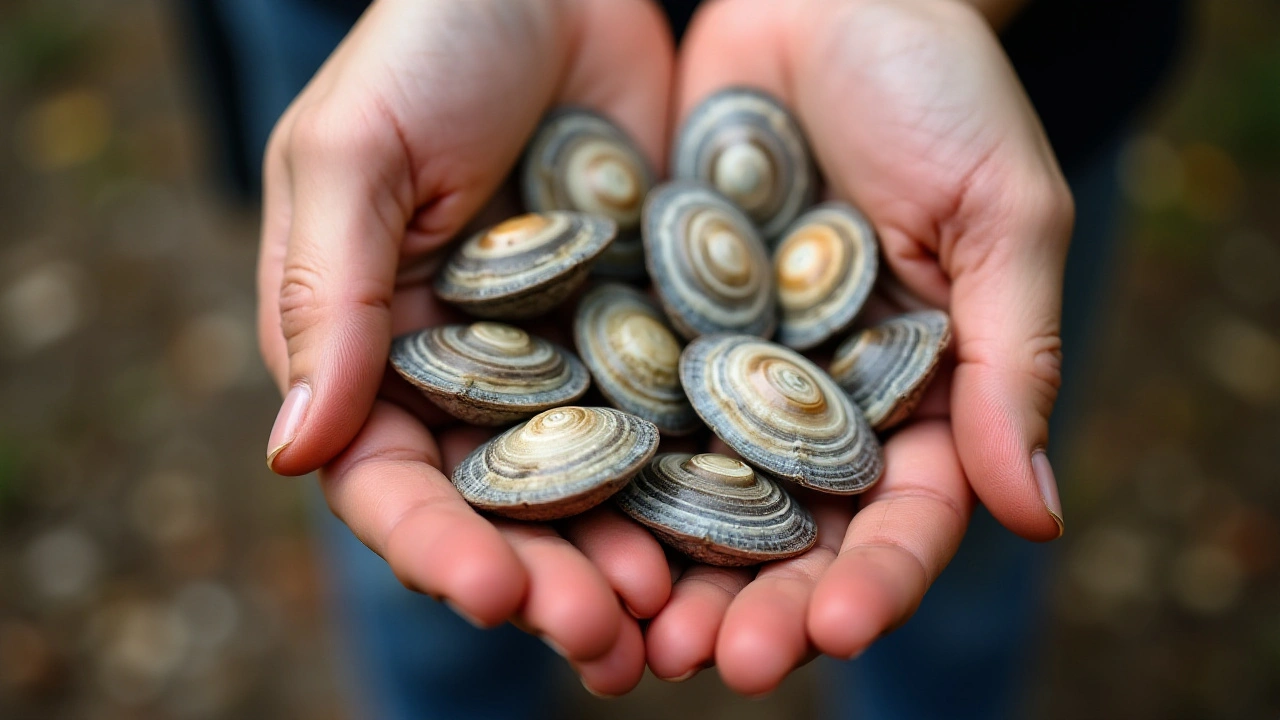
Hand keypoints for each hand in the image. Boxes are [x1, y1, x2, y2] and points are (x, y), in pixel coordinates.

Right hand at [255, 0, 675, 694]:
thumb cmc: (430, 39)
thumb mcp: (352, 151)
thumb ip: (328, 298)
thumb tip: (296, 458)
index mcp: (376, 349)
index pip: (388, 477)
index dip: (433, 544)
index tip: (492, 590)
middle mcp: (472, 374)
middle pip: (502, 508)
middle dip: (546, 579)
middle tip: (603, 636)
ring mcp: (569, 358)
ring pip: (595, 488)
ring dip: (628, 558)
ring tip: (671, 617)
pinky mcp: (653, 330)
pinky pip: (676, 418)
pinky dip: (699, 480)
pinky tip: (741, 531)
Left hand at [645, 0, 1071, 693]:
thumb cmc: (939, 86)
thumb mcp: (1003, 211)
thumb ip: (1014, 360)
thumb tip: (1038, 514)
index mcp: (915, 389)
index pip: (902, 510)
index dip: (874, 576)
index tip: (835, 630)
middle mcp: (813, 395)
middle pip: (787, 525)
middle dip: (754, 599)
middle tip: (711, 662)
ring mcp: (725, 363)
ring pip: (693, 487)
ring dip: (663, 563)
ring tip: (626, 627)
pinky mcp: (647, 317)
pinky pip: (620, 401)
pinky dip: (596, 462)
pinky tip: (560, 518)